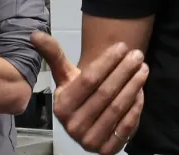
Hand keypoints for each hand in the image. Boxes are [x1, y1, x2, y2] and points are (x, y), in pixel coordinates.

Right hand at [34, 32, 147, 154]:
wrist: (88, 123)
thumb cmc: (79, 94)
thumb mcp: (66, 77)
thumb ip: (54, 55)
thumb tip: (35, 34)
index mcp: (61, 107)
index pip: (89, 79)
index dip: (108, 61)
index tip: (122, 46)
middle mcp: (73, 126)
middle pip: (105, 93)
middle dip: (124, 71)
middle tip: (138, 55)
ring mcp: (90, 140)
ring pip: (117, 108)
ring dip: (133, 85)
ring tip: (143, 68)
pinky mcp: (106, 150)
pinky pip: (126, 126)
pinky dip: (136, 107)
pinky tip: (141, 91)